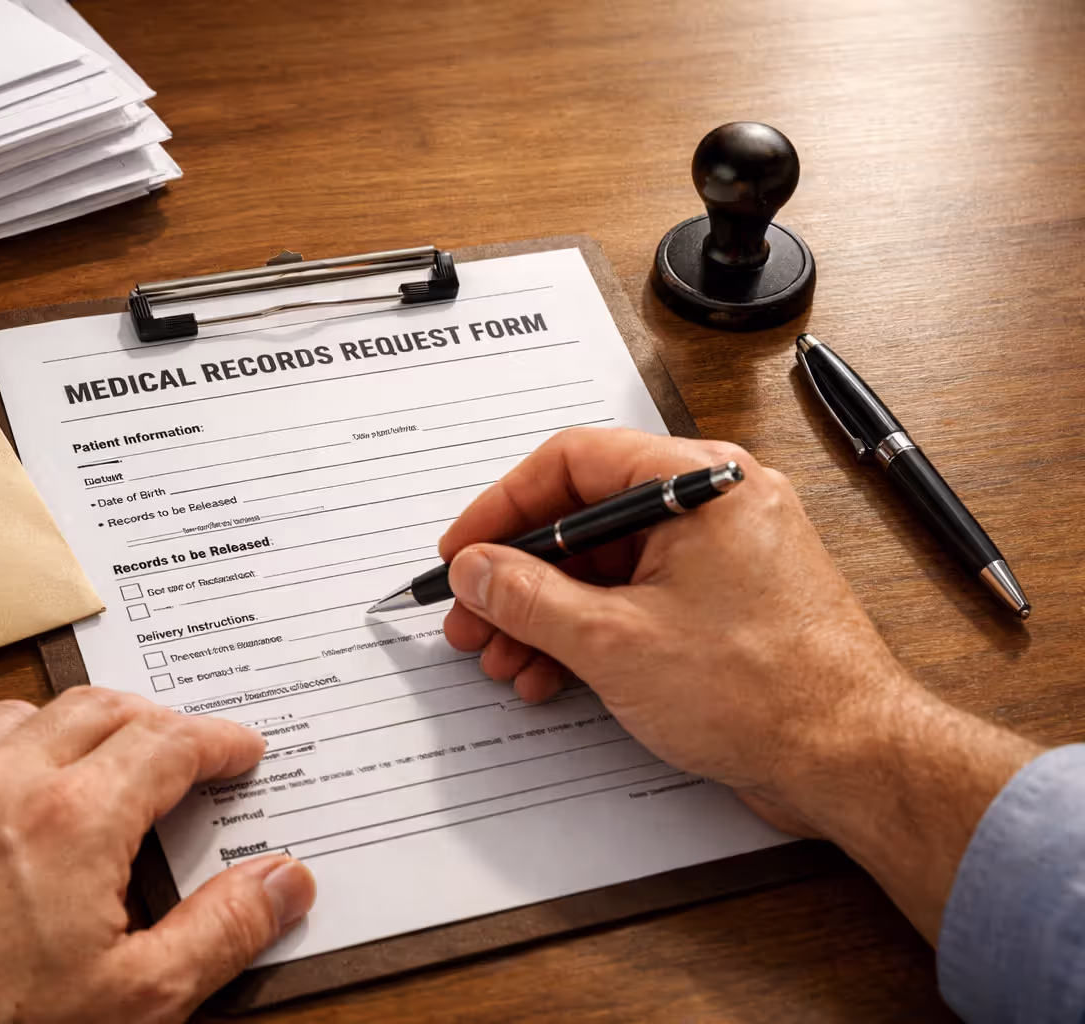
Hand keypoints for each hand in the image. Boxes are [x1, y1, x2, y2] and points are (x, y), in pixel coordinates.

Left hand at [0, 688, 315, 1023]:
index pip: (171, 740)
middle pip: (99, 707)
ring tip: (87, 761)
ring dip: (64, 728)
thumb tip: (283, 882)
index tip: (239, 750)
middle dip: (152, 719)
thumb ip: (221, 931)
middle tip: (179, 749)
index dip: (217, 740)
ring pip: (15, 715)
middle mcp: (0, 779)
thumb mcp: (133, 1001)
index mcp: (76, 818)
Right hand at [438, 427, 1038, 938]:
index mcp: (701, 483)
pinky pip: (637, 599)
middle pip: (585, 518)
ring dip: (545, 613)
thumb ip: (528, 597)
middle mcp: (715, 506)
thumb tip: (477, 570)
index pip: (574, 461)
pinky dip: (588, 632)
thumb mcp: (613, 640)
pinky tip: (551, 674)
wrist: (850, 761)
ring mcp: (721, 557)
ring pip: (606, 566)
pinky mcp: (723, 605)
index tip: (463, 551)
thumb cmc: (767, 691)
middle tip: (472, 615)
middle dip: (518, 576)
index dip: (503, 507)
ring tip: (503, 658)